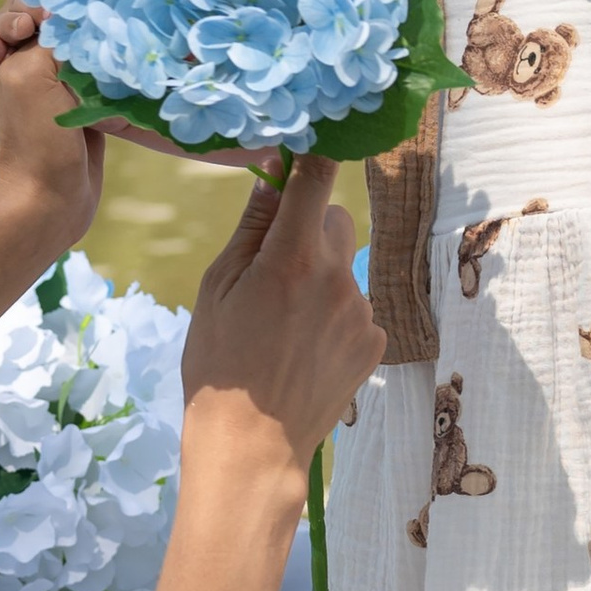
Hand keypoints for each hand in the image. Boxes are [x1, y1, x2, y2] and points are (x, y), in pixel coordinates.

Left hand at [0, 0, 101, 261]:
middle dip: (80, 7)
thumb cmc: (31, 138)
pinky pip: (103, 66)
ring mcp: (60, 80)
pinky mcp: (88, 101)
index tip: (58, 16)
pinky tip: (130, 53)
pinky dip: (116, 58)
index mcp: (6, 45)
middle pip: (61, 12)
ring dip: (103, 32)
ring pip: (85, 38)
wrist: (46, 202)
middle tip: (97, 16)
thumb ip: (51, 33)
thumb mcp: (30, 72)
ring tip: (119, 27)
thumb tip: (79, 7)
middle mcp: (31, 57)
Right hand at [145, 162, 384, 590]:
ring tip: (282, 325)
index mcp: (292, 258)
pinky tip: (302, 349)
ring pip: (344, 266)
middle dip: (309, 229)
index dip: (315, 151)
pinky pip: (354, 306)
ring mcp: (361, 313)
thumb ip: (251, 229)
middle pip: (335, 220)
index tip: (311, 137)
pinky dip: (332, 315)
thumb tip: (272, 176)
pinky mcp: (373, 343)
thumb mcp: (216, 290)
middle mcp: (337, 278)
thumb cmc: (219, 370)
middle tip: (271, 268)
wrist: (252, 453)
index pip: (317, 177)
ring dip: (320, 277)